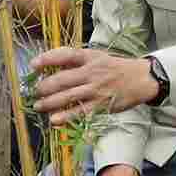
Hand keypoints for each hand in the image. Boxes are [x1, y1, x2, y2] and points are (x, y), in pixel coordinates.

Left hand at [32, 46, 156, 124]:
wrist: (142, 79)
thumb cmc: (117, 68)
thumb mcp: (98, 57)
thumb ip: (78, 60)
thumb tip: (54, 65)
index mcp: (90, 57)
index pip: (65, 55)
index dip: (47, 59)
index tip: (33, 65)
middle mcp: (92, 72)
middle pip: (62, 79)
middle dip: (44, 87)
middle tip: (35, 92)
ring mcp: (96, 89)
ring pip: (68, 96)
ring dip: (49, 103)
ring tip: (38, 106)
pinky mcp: (101, 105)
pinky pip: (80, 112)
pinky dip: (66, 116)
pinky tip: (54, 120)